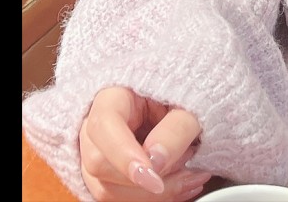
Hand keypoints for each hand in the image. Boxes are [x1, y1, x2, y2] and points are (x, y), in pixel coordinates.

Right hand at [79, 86, 209, 199]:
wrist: (186, 103)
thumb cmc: (185, 96)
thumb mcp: (190, 104)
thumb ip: (175, 129)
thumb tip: (156, 163)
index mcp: (113, 97)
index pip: (103, 126)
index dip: (124, 155)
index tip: (153, 176)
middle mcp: (97, 127)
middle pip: (98, 164)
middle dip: (144, 179)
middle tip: (188, 168)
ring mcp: (99, 153)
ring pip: (105, 188)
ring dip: (150, 194)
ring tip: (190, 176)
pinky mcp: (109, 174)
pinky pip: (119, 197)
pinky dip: (152, 198)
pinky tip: (181, 188)